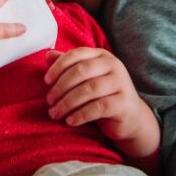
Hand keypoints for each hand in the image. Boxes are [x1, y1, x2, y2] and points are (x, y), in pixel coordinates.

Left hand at [44, 47, 159, 157]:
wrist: (130, 116)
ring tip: (55, 113)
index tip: (46, 81)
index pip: (76, 55)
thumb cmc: (103, 94)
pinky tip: (70, 121)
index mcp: (102, 55)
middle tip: (49, 101)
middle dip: (61, 87)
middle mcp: (113, 65)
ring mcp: (121, 83)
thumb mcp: (86, 78)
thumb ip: (69, 65)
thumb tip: (47, 55)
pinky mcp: (124, 102)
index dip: (58, 67)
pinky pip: (98, 107)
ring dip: (67, 103)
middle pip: (81, 71)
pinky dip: (81, 115)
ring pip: (88, 90)